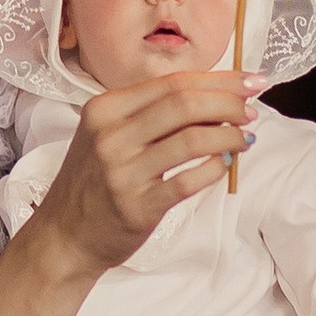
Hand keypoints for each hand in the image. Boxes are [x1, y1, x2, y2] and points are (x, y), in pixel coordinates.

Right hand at [24, 71, 261, 279]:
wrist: (64, 235)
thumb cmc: (94, 182)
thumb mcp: (108, 135)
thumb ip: (150, 114)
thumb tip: (214, 95)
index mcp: (105, 109)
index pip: (171, 83)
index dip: (217, 80)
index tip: (250, 81)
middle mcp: (110, 135)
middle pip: (183, 104)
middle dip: (227, 104)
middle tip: (251, 110)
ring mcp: (122, 171)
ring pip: (190, 140)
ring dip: (228, 136)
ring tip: (245, 137)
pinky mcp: (136, 206)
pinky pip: (187, 181)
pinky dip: (214, 169)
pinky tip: (224, 166)